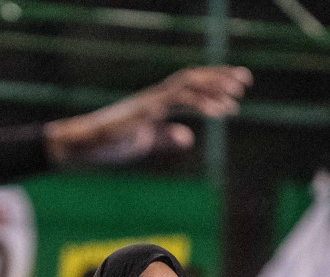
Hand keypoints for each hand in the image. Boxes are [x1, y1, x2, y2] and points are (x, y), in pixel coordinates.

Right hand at [44, 66, 250, 164]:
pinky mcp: (146, 112)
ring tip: (238, 95)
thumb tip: (189, 136)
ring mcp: (150, 101)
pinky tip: (221, 111)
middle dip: (220, 77)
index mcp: (155, 102)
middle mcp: (155, 96)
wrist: (83, 146)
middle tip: (246, 81)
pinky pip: (179, 101)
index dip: (212, 83)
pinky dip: (203, 103)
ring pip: (188, 85)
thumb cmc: (109, 145)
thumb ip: (166, 138)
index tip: (235, 88)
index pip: (188, 85)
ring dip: (215, 87)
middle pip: (192, 77)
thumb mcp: (144, 142)